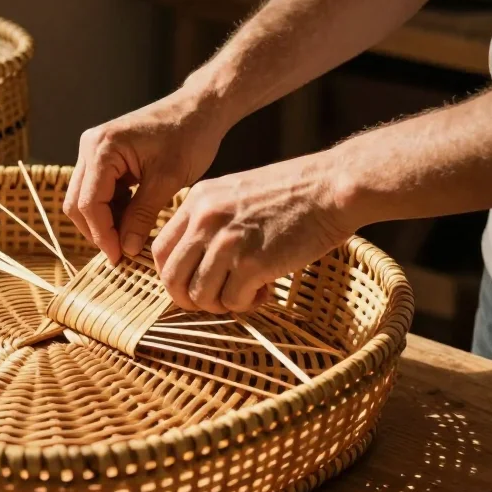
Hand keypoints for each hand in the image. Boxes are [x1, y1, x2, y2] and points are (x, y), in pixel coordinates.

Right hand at [63, 75, 230, 262]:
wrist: (199, 109)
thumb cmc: (189, 136)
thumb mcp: (167, 180)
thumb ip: (142, 215)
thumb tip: (125, 249)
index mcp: (102, 148)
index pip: (89, 203)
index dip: (102, 235)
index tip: (119, 258)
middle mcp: (90, 147)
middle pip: (77, 203)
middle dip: (98, 231)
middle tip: (122, 254)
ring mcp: (94, 151)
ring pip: (85, 199)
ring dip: (104, 222)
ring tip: (131, 238)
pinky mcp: (104, 157)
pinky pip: (97, 191)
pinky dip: (111, 210)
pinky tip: (133, 219)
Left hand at [152, 151, 355, 312]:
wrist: (331, 187)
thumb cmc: (290, 193)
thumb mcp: (234, 194)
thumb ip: (208, 222)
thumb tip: (192, 263)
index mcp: (197, 201)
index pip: (160, 250)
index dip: (171, 276)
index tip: (189, 284)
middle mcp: (205, 220)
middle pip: (172, 278)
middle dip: (188, 299)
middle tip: (213, 300)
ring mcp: (227, 242)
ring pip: (200, 295)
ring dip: (220, 304)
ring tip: (244, 293)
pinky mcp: (252, 263)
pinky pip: (232, 301)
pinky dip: (245, 304)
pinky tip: (263, 291)